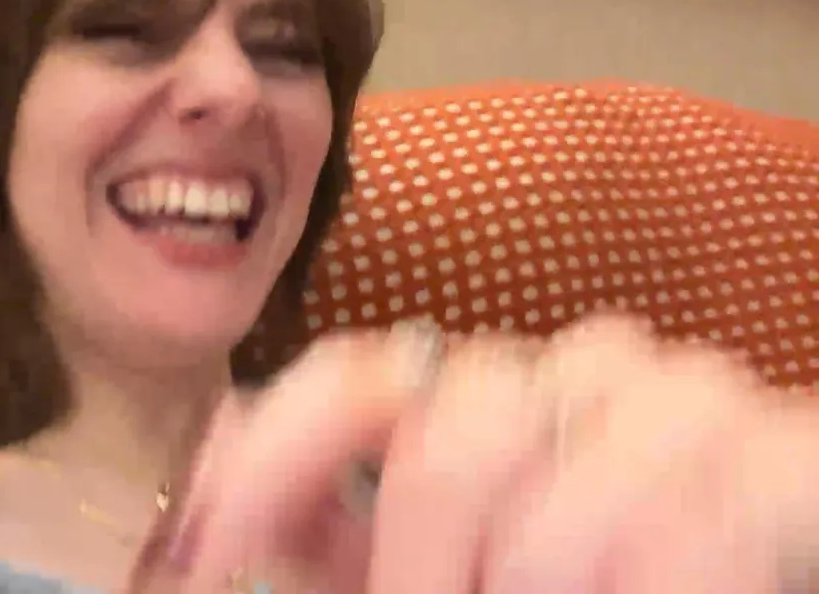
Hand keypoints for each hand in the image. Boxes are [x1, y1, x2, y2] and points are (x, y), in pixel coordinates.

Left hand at [168, 314, 818, 592]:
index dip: (268, 459)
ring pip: (565, 512)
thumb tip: (182, 546)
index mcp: (477, 386)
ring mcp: (677, 402)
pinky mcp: (777, 456)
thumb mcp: (434, 564)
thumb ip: (324, 541)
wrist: (739, 559)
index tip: (205, 554)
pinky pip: (693, 536)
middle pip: (454, 442)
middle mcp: (568, 370)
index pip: (350, 375)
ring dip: (529, 591)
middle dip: (417, 576)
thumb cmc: (579, 569)